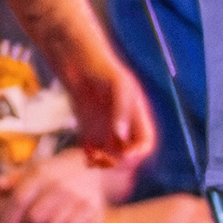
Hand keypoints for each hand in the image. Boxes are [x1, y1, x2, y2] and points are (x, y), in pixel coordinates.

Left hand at [0, 150, 107, 222]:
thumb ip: (15, 178)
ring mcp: (78, 200)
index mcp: (41, 175)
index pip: (20, 199)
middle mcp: (59, 187)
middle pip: (36, 218)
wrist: (92, 166)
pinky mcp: (94, 212)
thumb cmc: (56, 170)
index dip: (10, 219)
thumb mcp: (34, 168)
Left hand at [65, 55, 156, 170]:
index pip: (145, 143)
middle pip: (128, 154)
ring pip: (111, 155)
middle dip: (120, 161)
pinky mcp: (88, 129)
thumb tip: (121, 136)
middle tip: (105, 161)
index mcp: (136, 116)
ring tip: (93, 160)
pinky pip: (92, 150)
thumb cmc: (102, 67)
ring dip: (105, 162)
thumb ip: (121, 110)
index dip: (138, 153)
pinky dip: (90, 157)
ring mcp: (105, 128)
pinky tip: (85, 155)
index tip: (124, 156)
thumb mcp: (118, 85)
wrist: (77, 60)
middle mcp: (123, 125)